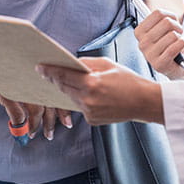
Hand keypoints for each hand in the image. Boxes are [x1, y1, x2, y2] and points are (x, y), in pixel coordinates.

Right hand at [0, 77, 72, 139]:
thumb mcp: (20, 72)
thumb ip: (32, 85)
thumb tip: (41, 103)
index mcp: (39, 74)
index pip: (58, 93)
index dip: (63, 109)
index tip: (67, 120)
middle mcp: (34, 79)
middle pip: (50, 103)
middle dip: (52, 121)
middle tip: (51, 134)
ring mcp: (22, 86)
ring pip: (37, 110)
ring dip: (36, 125)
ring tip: (34, 133)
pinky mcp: (7, 93)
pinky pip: (17, 113)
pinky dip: (20, 123)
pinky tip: (21, 129)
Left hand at [36, 58, 164, 125]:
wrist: (144, 103)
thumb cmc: (129, 81)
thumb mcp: (108, 65)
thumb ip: (87, 64)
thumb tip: (72, 63)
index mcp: (91, 84)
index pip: (63, 75)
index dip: (50, 71)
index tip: (40, 67)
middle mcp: (88, 100)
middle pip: (64, 87)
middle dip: (56, 79)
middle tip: (48, 72)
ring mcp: (89, 112)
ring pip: (71, 98)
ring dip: (69, 89)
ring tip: (67, 81)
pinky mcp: (92, 120)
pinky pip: (80, 107)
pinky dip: (80, 99)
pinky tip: (86, 93)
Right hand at [135, 9, 183, 80]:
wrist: (178, 66)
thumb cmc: (171, 44)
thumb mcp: (164, 28)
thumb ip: (162, 18)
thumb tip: (162, 13)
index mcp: (139, 32)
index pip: (158, 13)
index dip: (170, 16)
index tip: (172, 23)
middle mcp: (142, 43)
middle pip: (166, 22)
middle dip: (177, 27)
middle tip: (178, 33)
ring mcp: (149, 55)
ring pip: (172, 35)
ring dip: (181, 37)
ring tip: (179, 42)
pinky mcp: (158, 64)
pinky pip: (174, 48)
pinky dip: (182, 44)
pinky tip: (183, 44)